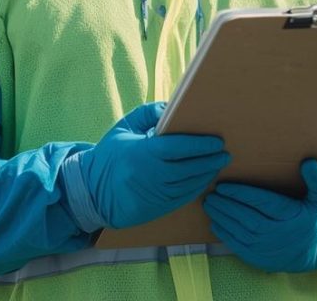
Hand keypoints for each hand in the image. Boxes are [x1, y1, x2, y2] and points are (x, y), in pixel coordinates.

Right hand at [78, 102, 230, 228]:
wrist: (91, 192)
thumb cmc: (108, 157)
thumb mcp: (123, 129)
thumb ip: (147, 114)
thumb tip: (170, 107)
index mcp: (142, 154)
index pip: (178, 148)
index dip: (200, 145)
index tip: (217, 141)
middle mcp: (150, 176)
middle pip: (189, 168)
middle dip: (210, 160)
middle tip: (224, 153)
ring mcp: (154, 194)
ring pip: (189, 184)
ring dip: (206, 174)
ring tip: (218, 163)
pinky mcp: (156, 208)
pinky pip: (183, 198)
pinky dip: (196, 188)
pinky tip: (204, 179)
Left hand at [204, 159, 316, 272]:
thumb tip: (308, 163)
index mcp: (292, 217)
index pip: (263, 203)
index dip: (241, 194)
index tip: (224, 186)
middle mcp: (279, 234)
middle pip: (247, 218)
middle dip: (226, 206)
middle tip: (211, 193)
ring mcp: (268, 249)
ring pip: (240, 232)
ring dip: (222, 218)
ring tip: (209, 203)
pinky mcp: (260, 259)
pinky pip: (238, 246)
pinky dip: (224, 234)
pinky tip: (215, 221)